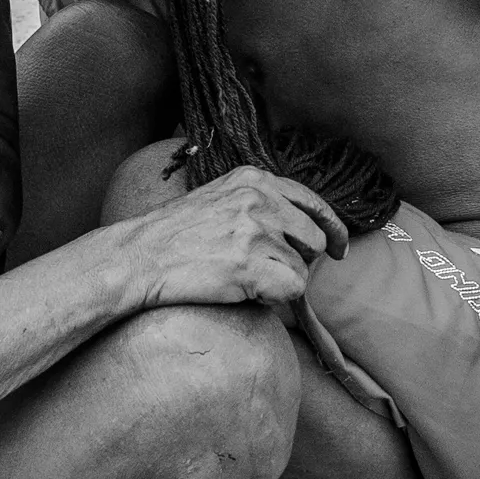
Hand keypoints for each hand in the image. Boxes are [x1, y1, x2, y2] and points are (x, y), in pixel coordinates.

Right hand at [100, 164, 346, 309]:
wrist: (139, 256)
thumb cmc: (175, 233)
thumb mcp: (219, 197)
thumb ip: (258, 202)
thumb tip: (300, 227)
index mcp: (254, 179)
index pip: (313, 203)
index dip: (332, 228)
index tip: (339, 247)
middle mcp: (260, 199)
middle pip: (315, 239)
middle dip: (301, 260)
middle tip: (271, 271)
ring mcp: (256, 231)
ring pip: (303, 269)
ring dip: (281, 282)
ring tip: (244, 278)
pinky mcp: (251, 265)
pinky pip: (292, 290)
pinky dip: (275, 299)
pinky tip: (245, 291)